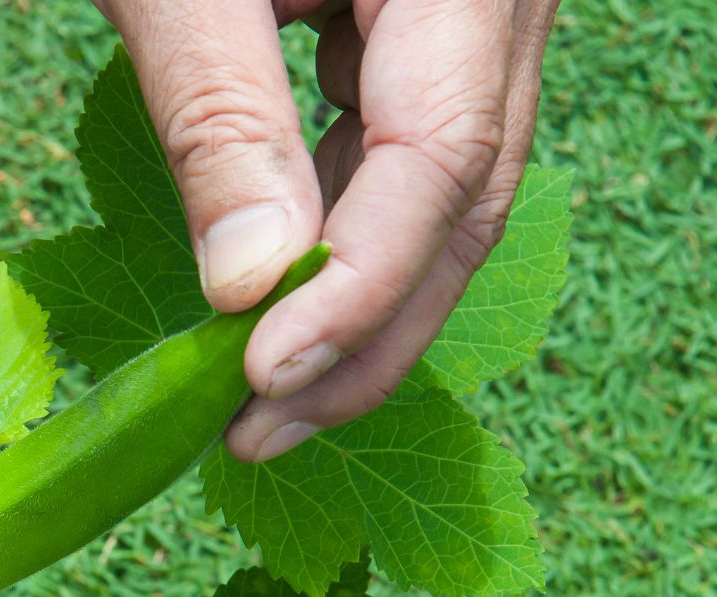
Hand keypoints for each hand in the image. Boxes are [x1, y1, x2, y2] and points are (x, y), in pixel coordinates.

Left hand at [93, 0, 557, 460]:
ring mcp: (465, 20)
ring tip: (255, 400)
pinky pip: (394, 149)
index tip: (263, 377)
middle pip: (464, 196)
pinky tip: (271, 308)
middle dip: (367, 333)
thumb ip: (220, 117)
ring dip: (350, 302)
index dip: (361, 284)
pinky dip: (334, 236)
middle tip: (259, 433)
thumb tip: (251, 287)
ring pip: (440, 191)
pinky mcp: (416, 32)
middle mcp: (495, 1)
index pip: (447, 153)